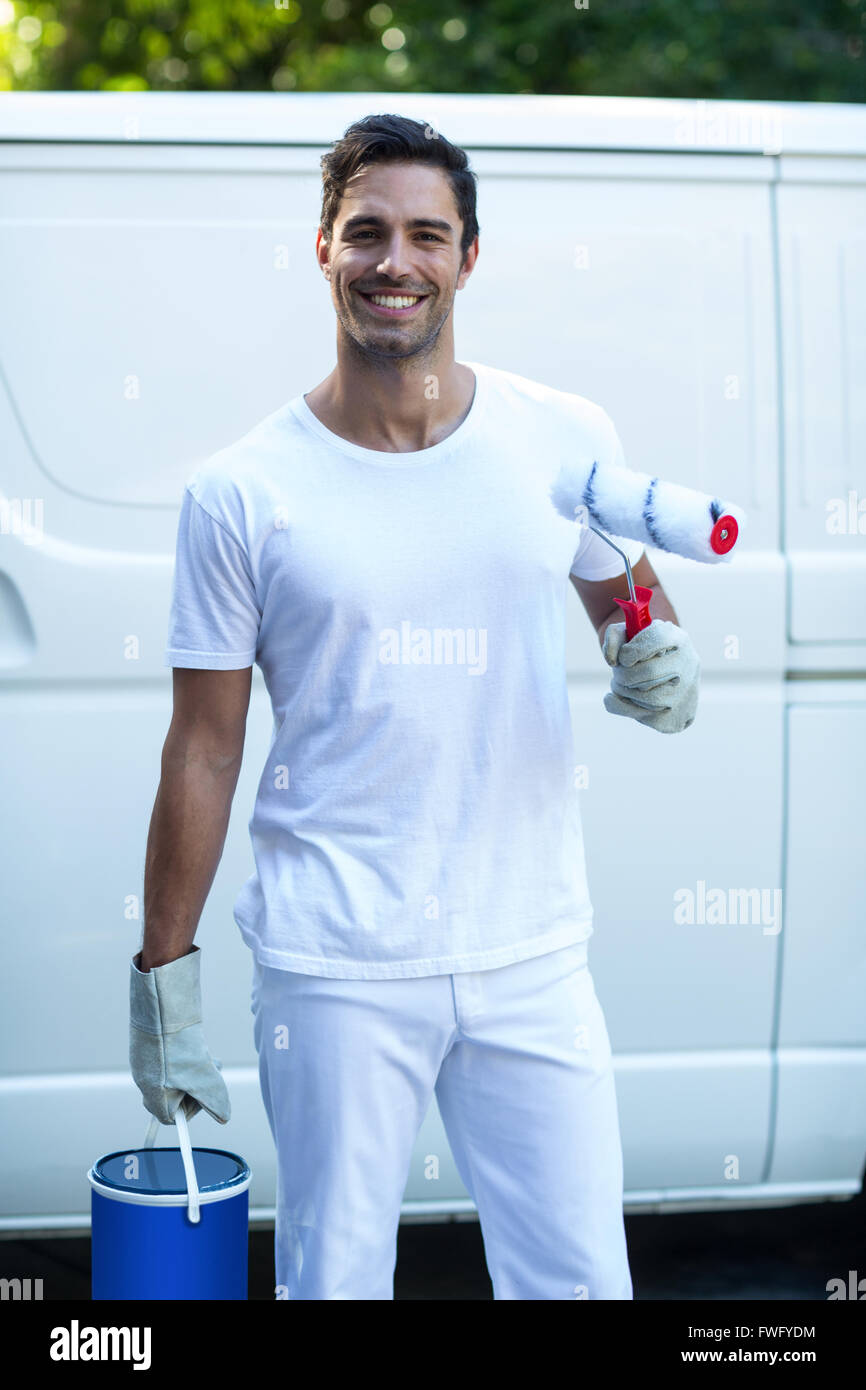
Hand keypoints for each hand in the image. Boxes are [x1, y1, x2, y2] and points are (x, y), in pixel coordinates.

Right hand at [129, 944, 230, 1125]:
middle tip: (210, 1072)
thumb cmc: (178, 1045)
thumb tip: (224, 1117)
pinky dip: (184, 1053)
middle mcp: (144, 1079)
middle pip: (173, 1094)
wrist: (161, 1005)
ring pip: (174, 1074)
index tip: (208, 1098)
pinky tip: (192, 1041)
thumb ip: (214, 1100)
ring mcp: (144, 1060)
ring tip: (205, 1055)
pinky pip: (169, 1057)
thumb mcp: (204, 1078)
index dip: (192, 1111)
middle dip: (196, 1086)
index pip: (170, 1117)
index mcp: (152, 1094)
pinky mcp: (147, 1043)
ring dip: (193, 1069)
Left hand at [602, 619, 699, 733]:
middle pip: (650, 672)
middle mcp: (688, 663)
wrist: (660, 669)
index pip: (657, 639)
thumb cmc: (638, 649)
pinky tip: (628, 699)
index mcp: (677, 638)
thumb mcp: (625, 633)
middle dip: (624, 674)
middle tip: (618, 673)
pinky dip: (627, 708)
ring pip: (648, 698)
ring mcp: (688, 690)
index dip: (632, 650)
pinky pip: (648, 717)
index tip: (623, 658)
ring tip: (622, 684)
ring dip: (624, 692)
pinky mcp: (682, 715)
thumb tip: (612, 660)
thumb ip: (613, 637)